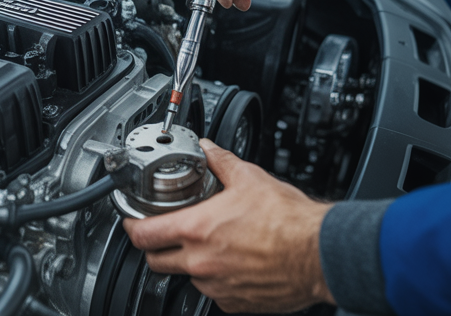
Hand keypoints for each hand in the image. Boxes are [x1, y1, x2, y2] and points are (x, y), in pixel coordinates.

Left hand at [122, 139, 334, 312]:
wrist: (318, 254)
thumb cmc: (289, 222)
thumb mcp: (250, 179)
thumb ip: (221, 162)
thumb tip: (209, 150)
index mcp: (197, 229)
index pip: (142, 235)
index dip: (132, 227)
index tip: (133, 221)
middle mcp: (200, 262)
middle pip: (155, 261)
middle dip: (154, 247)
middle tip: (164, 234)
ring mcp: (215, 285)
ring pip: (186, 276)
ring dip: (190, 262)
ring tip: (210, 245)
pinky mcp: (233, 302)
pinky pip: (213, 292)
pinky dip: (216, 279)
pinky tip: (231, 263)